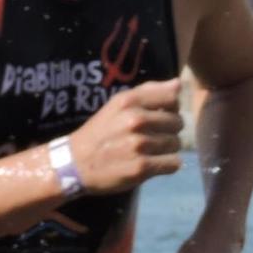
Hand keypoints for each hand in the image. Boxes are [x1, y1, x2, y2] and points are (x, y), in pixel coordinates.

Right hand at [66, 79, 183, 195]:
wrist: (74, 164)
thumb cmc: (99, 133)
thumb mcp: (117, 105)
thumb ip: (148, 91)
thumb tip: (179, 84)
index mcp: (129, 101)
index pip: (172, 99)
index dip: (170, 109)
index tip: (159, 117)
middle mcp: (135, 120)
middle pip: (177, 123)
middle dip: (169, 131)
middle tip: (152, 138)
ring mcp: (139, 145)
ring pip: (176, 144)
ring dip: (167, 149)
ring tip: (150, 152)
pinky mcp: (141, 168)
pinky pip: (173, 164)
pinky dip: (166, 165)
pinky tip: (153, 164)